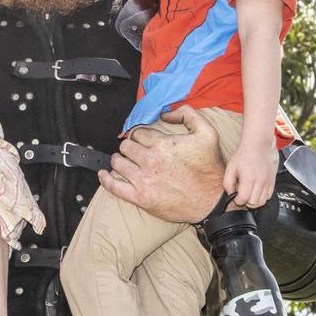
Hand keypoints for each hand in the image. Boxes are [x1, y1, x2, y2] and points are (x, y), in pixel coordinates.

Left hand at [98, 105, 224, 221]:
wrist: (212, 201)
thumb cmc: (210, 169)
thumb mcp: (208, 133)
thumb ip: (187, 115)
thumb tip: (165, 114)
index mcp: (163, 144)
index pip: (138, 133)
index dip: (140, 136)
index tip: (143, 141)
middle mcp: (151, 160)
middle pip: (126, 147)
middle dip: (129, 147)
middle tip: (135, 152)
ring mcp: (144, 179)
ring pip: (118, 163)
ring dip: (119, 160)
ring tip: (123, 161)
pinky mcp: (140, 197)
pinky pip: (114, 186)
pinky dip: (105, 179)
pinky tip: (103, 174)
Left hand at [223, 141, 275, 207]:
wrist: (257, 147)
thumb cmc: (243, 156)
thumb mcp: (230, 168)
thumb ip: (227, 183)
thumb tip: (230, 194)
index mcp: (248, 177)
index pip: (244, 198)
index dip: (237, 200)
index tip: (235, 196)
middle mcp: (260, 181)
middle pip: (253, 203)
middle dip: (245, 202)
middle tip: (241, 195)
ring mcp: (268, 182)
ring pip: (262, 202)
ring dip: (254, 201)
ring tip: (248, 193)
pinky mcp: (273, 182)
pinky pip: (268, 197)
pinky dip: (261, 197)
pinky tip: (255, 191)